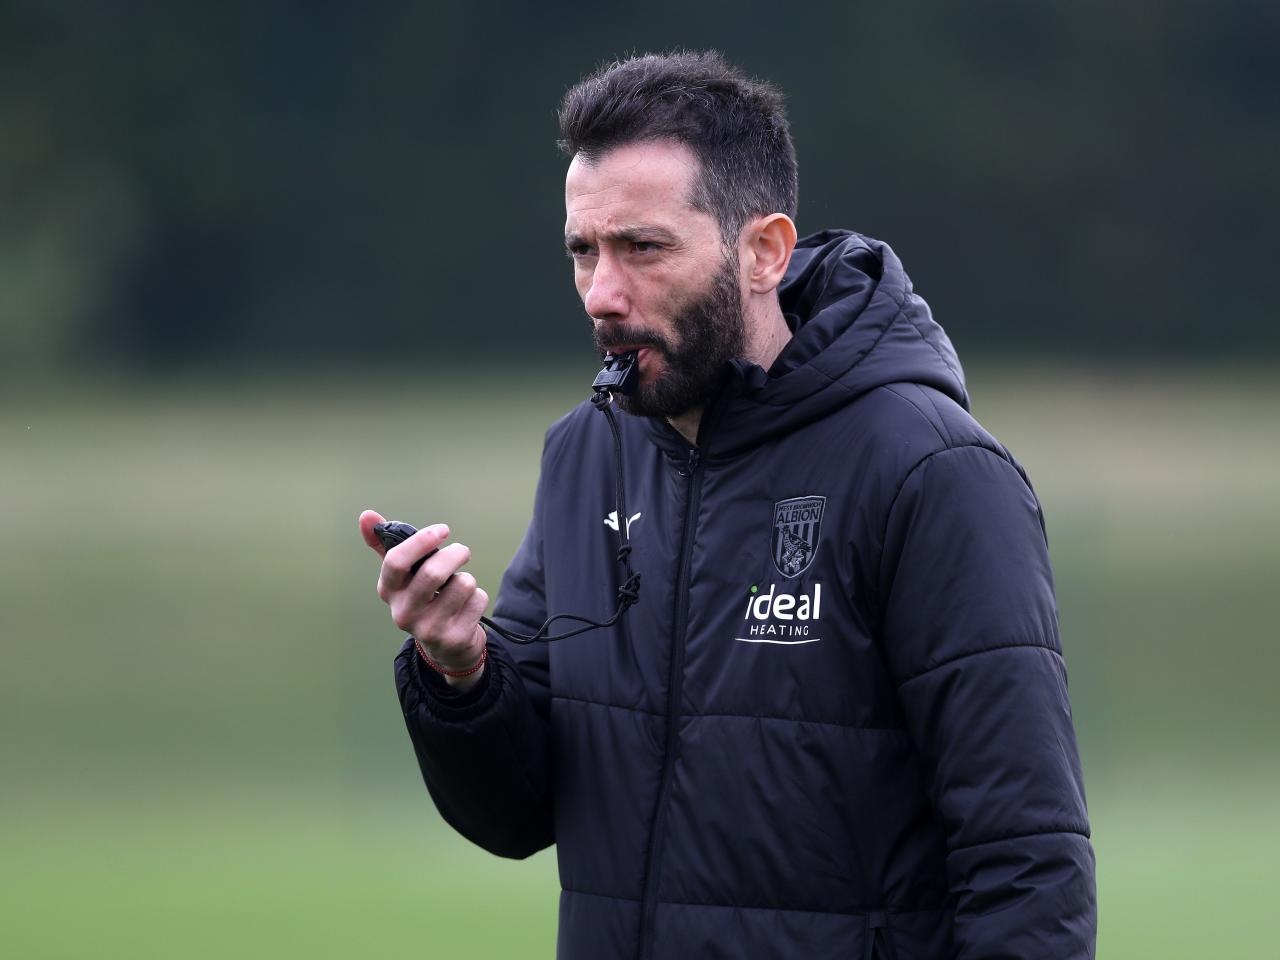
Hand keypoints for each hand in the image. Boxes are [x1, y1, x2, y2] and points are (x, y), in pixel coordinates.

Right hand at [359, 509, 487, 686]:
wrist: (445, 648)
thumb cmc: (424, 599)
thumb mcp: (403, 576)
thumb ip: (386, 544)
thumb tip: (366, 515)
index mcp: (389, 591)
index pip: (396, 561)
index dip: (421, 541)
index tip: (442, 530)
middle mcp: (403, 613)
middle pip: (434, 572)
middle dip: (455, 554)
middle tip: (462, 552)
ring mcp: (429, 629)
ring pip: (462, 584)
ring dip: (468, 579)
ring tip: (459, 589)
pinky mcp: (454, 638)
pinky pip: (477, 600)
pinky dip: (478, 597)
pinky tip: (466, 608)